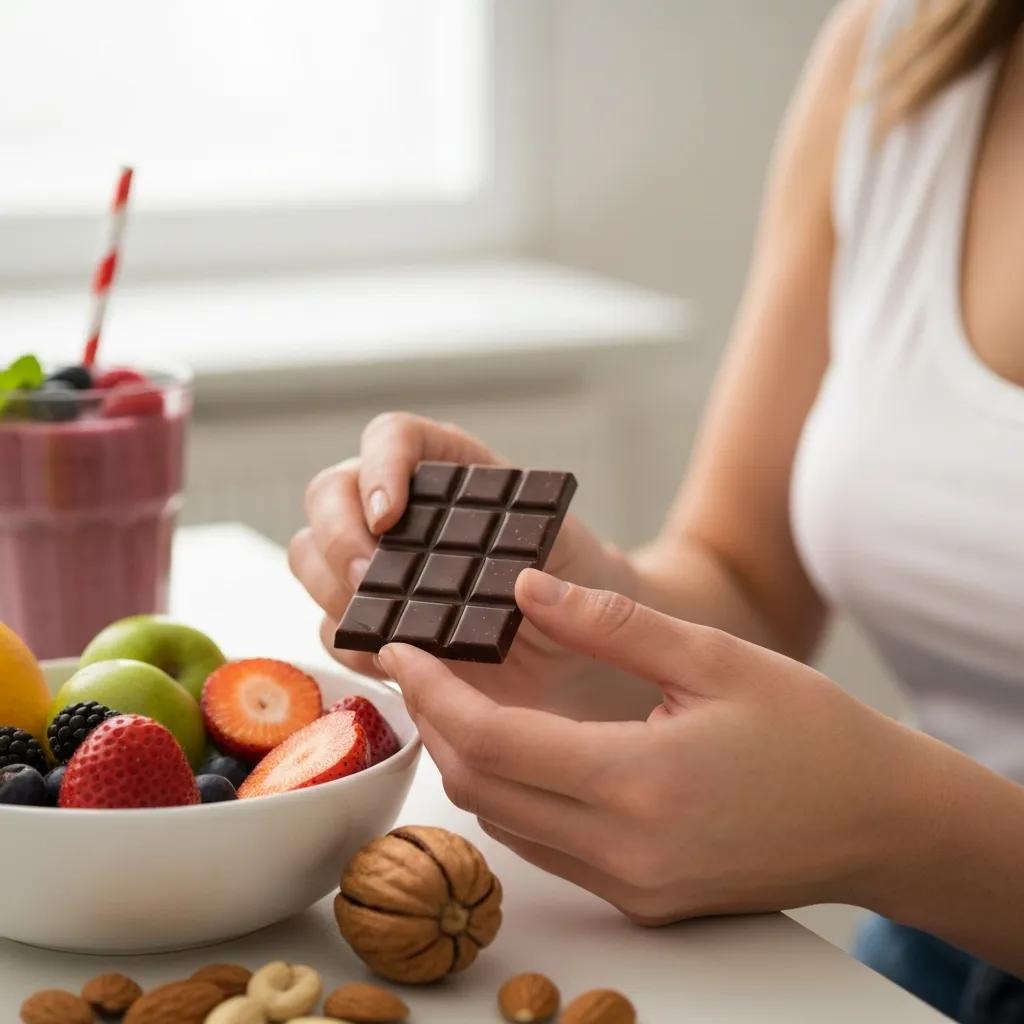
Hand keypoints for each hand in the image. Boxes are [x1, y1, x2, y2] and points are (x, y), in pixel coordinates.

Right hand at [289, 412, 647, 716]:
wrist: (575, 650)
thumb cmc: (573, 582)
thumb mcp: (567, 550)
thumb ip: (536, 553)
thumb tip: (512, 582)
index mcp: (448, 469)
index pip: (392, 437)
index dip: (379, 466)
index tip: (389, 515)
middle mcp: (401, 510)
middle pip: (329, 493)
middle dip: (339, 536)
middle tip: (372, 580)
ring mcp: (380, 566)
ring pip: (311, 556)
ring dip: (332, 587)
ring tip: (382, 622)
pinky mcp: (374, 622)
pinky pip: (331, 625)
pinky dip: (352, 641)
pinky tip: (392, 655)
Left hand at [379, 569, 937, 923]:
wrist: (882, 822)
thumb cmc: (811, 732)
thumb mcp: (713, 656)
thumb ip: (610, 623)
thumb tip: (524, 587)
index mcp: (638, 783)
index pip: (490, 741)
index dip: (432, 692)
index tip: (401, 649)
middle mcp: (623, 851)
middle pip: (481, 789)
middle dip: (435, 723)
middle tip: (421, 664)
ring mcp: (631, 886)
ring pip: (505, 823)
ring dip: (469, 760)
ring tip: (459, 695)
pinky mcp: (641, 900)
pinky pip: (545, 846)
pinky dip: (513, 794)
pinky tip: (518, 745)